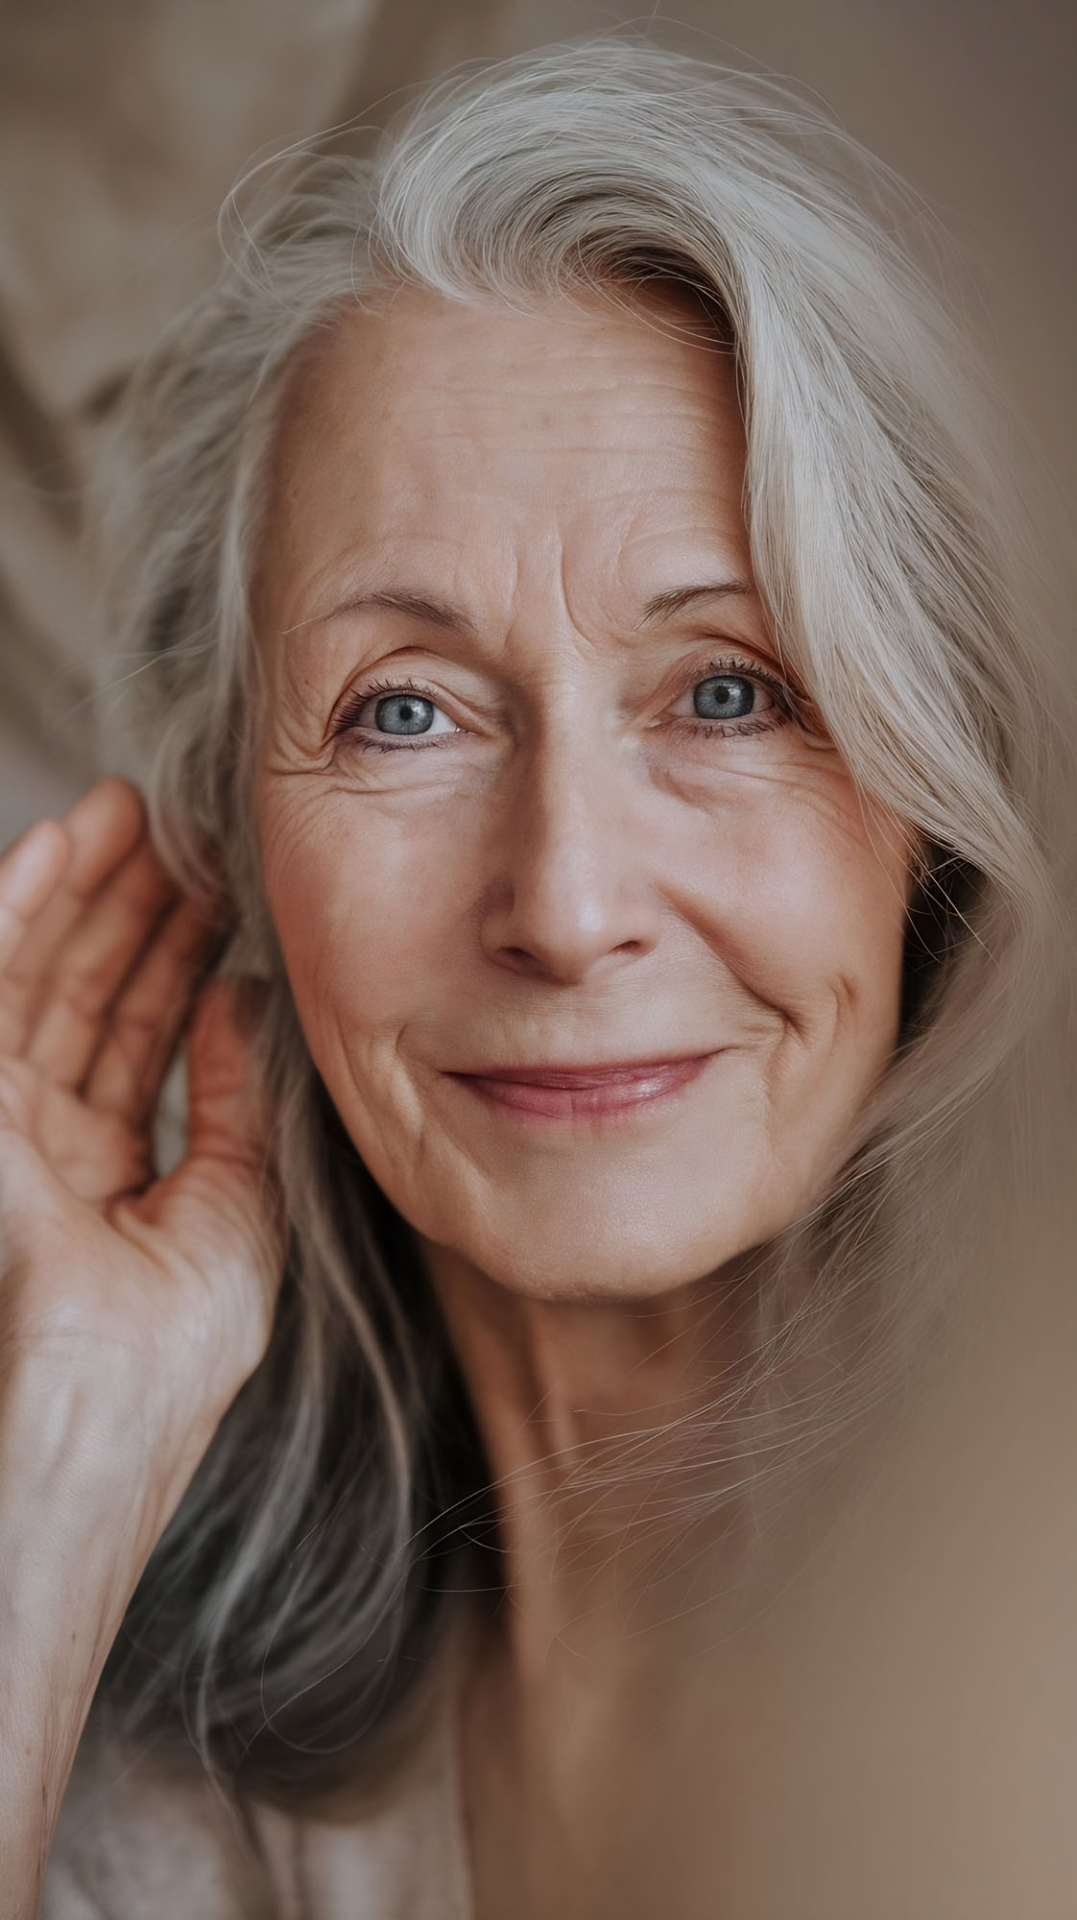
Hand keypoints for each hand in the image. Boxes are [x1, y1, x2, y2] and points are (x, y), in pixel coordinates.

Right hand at [0, 776, 284, 1547]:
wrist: (53, 1466)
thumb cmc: (151, 1385)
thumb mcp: (228, 1227)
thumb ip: (233, 1111)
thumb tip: (240, 1003)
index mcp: (102, 1194)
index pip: (135, 1050)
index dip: (171, 964)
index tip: (215, 889)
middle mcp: (35, 1159)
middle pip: (80, 1004)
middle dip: (124, 910)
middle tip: (171, 828)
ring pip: (29, 987)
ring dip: (71, 892)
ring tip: (122, 813)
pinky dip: (13, 914)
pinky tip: (53, 845)